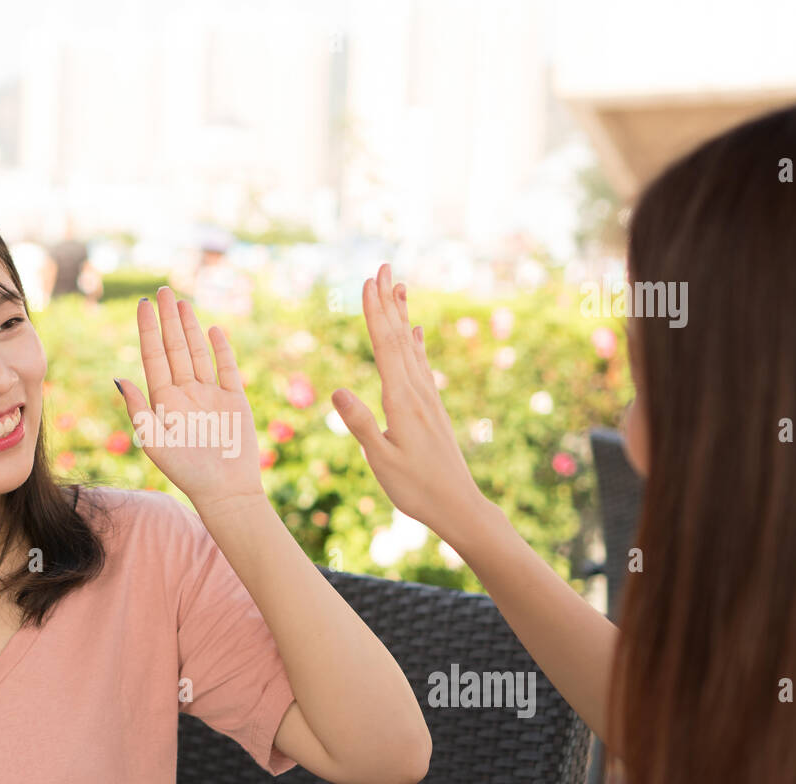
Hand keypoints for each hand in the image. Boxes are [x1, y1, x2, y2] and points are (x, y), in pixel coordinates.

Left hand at [115, 287, 262, 510]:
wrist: (225, 489)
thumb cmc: (186, 471)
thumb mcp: (154, 442)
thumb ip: (138, 409)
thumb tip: (119, 377)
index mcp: (163, 400)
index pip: (153, 356)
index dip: (147, 329)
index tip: (142, 304)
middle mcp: (185, 393)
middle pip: (174, 348)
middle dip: (167, 319)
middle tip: (162, 290)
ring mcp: (210, 394)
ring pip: (197, 353)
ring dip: (189, 327)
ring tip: (181, 302)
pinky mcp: (234, 399)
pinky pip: (226, 368)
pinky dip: (220, 349)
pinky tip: (212, 330)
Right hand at [332, 264, 485, 540]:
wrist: (458, 505)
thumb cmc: (416, 488)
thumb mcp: (381, 461)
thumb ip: (361, 424)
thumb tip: (337, 391)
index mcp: (401, 401)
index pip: (385, 347)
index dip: (375, 313)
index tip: (367, 282)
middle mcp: (417, 392)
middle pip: (398, 337)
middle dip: (388, 301)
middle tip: (382, 267)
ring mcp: (427, 398)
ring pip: (410, 347)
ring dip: (401, 315)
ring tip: (398, 286)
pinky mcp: (432, 409)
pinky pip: (421, 366)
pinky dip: (415, 344)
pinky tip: (415, 332)